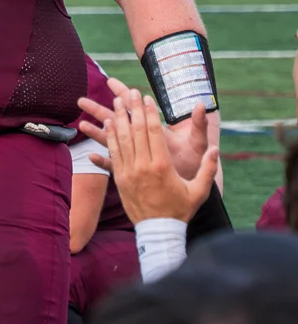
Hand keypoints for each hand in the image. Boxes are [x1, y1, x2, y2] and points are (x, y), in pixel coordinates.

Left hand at [77, 88, 217, 223]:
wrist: (158, 230)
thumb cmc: (181, 210)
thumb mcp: (199, 190)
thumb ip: (208, 169)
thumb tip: (215, 150)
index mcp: (162, 165)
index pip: (153, 132)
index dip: (148, 113)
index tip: (145, 98)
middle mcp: (143, 166)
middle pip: (135, 131)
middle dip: (132, 109)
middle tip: (128, 92)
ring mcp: (128, 172)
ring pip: (121, 140)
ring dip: (117, 119)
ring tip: (114, 102)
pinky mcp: (119, 179)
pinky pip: (113, 154)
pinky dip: (110, 137)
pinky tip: (107, 125)